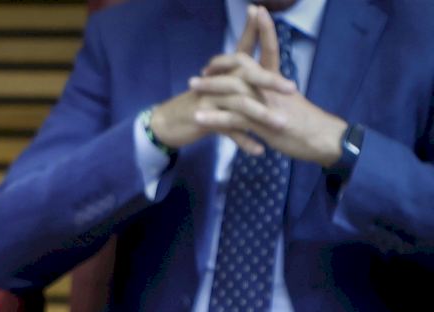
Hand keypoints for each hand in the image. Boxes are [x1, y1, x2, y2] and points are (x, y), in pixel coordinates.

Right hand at [149, 5, 296, 152]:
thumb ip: (236, 81)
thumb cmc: (196, 105)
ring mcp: (210, 99)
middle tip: (292, 89)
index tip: (259, 10)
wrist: (166, 124)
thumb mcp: (215, 89)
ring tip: (281, 126)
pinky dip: (244, 141)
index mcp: (223, 73)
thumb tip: (258, 72)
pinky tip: (258, 150)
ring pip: (240, 104)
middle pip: (246, 75)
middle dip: (270, 81)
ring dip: (262, 116)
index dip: (251, 30)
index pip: (241, 48)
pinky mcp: (203, 119)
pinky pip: (227, 130)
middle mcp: (217, 81)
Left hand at [190, 5, 343, 163]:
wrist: (321, 140)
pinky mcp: (261, 124)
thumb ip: (274, 94)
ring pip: (234, 90)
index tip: (256, 10)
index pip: (270, 49)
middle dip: (222, 62)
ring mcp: (266, 104)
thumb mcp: (287, 104)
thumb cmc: (305, 124)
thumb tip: (266, 88)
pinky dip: (214, 117)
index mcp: (278, 82)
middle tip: (202, 68)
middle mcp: (271, 88)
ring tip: (191, 86)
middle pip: (244, 66)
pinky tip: (197, 116)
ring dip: (210, 87)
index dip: (264, 29)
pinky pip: (233, 119)